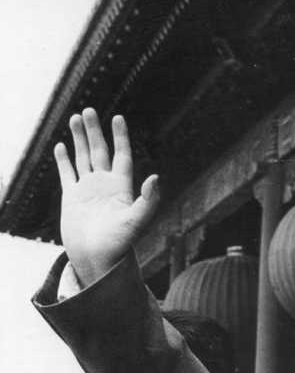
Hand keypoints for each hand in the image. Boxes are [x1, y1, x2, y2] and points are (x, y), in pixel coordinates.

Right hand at [54, 107, 159, 284]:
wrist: (97, 261)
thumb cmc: (119, 245)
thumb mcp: (136, 221)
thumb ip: (149, 200)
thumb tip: (156, 176)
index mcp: (121, 188)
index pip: (122, 156)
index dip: (120, 137)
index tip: (118, 117)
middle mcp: (105, 186)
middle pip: (100, 152)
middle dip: (94, 131)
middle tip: (89, 111)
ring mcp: (88, 191)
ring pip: (83, 158)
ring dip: (79, 140)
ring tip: (75, 117)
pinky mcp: (72, 198)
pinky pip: (67, 174)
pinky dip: (63, 160)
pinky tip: (61, 146)